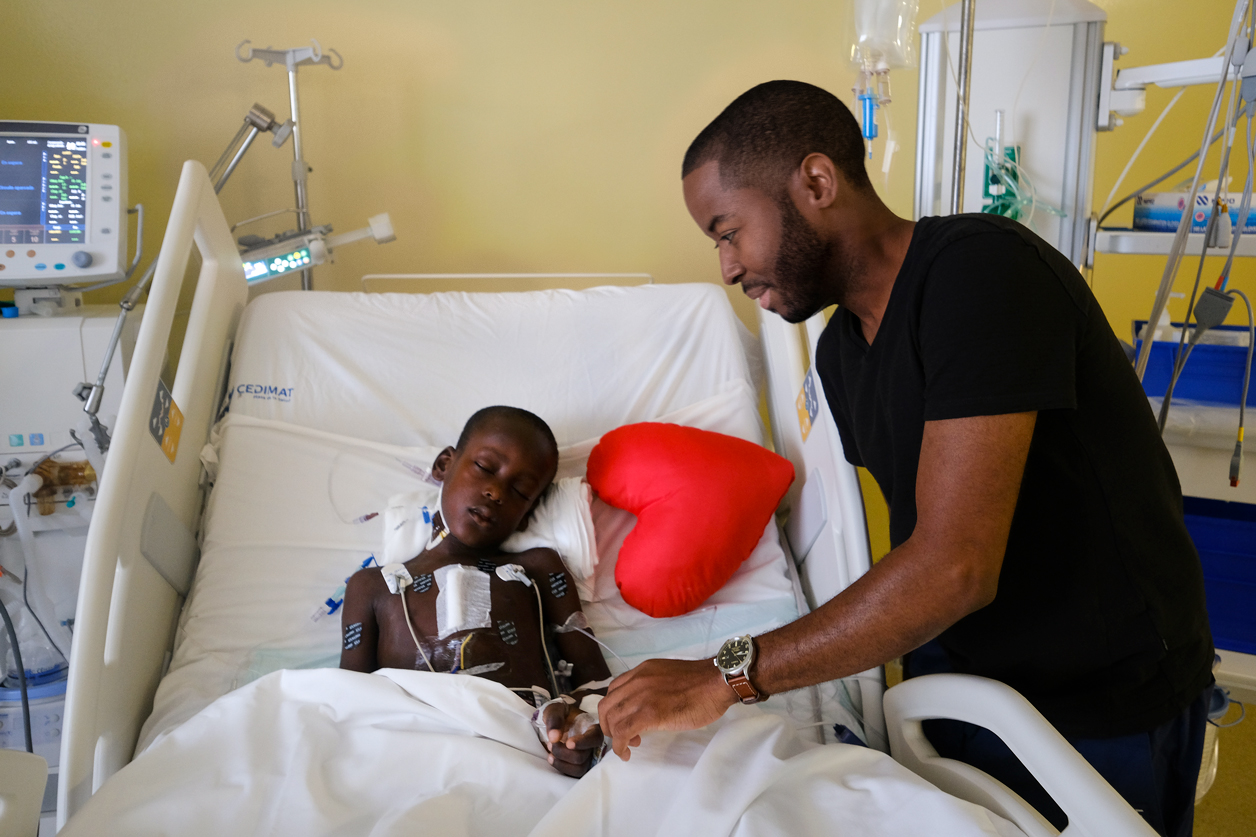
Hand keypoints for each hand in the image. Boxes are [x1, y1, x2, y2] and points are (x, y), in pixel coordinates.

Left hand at [541, 702, 603, 777]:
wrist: (557, 722)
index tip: (568, 743)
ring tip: (550, 753)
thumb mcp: (555, 710)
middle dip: (564, 753)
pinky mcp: (579, 766)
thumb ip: (554, 720)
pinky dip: (561, 768)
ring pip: (580, 768)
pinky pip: (574, 774)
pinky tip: (552, 759)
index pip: (594, 737)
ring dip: (562, 763)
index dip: (583, 742)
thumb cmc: (559, 714)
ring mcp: (587, 757)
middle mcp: (593, 745)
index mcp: (592, 728)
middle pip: (584, 756)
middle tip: (550, 744)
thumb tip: (554, 737)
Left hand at [599, 658, 736, 761]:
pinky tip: (626, 753)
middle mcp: (636, 681)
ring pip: (613, 720)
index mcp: (642, 671)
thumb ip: (653, 686)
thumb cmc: (701, 683)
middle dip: (609, 725)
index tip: (623, 720)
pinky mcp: (649, 713)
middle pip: (607, 706)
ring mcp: (641, 696)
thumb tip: (648, 703)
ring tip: (630, 745)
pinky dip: (620, 746)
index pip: (613, 690)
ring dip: (616, 737)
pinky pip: (623, 732)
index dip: (614, 709)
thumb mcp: (668, 677)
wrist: (716, 683)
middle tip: (622, 736)